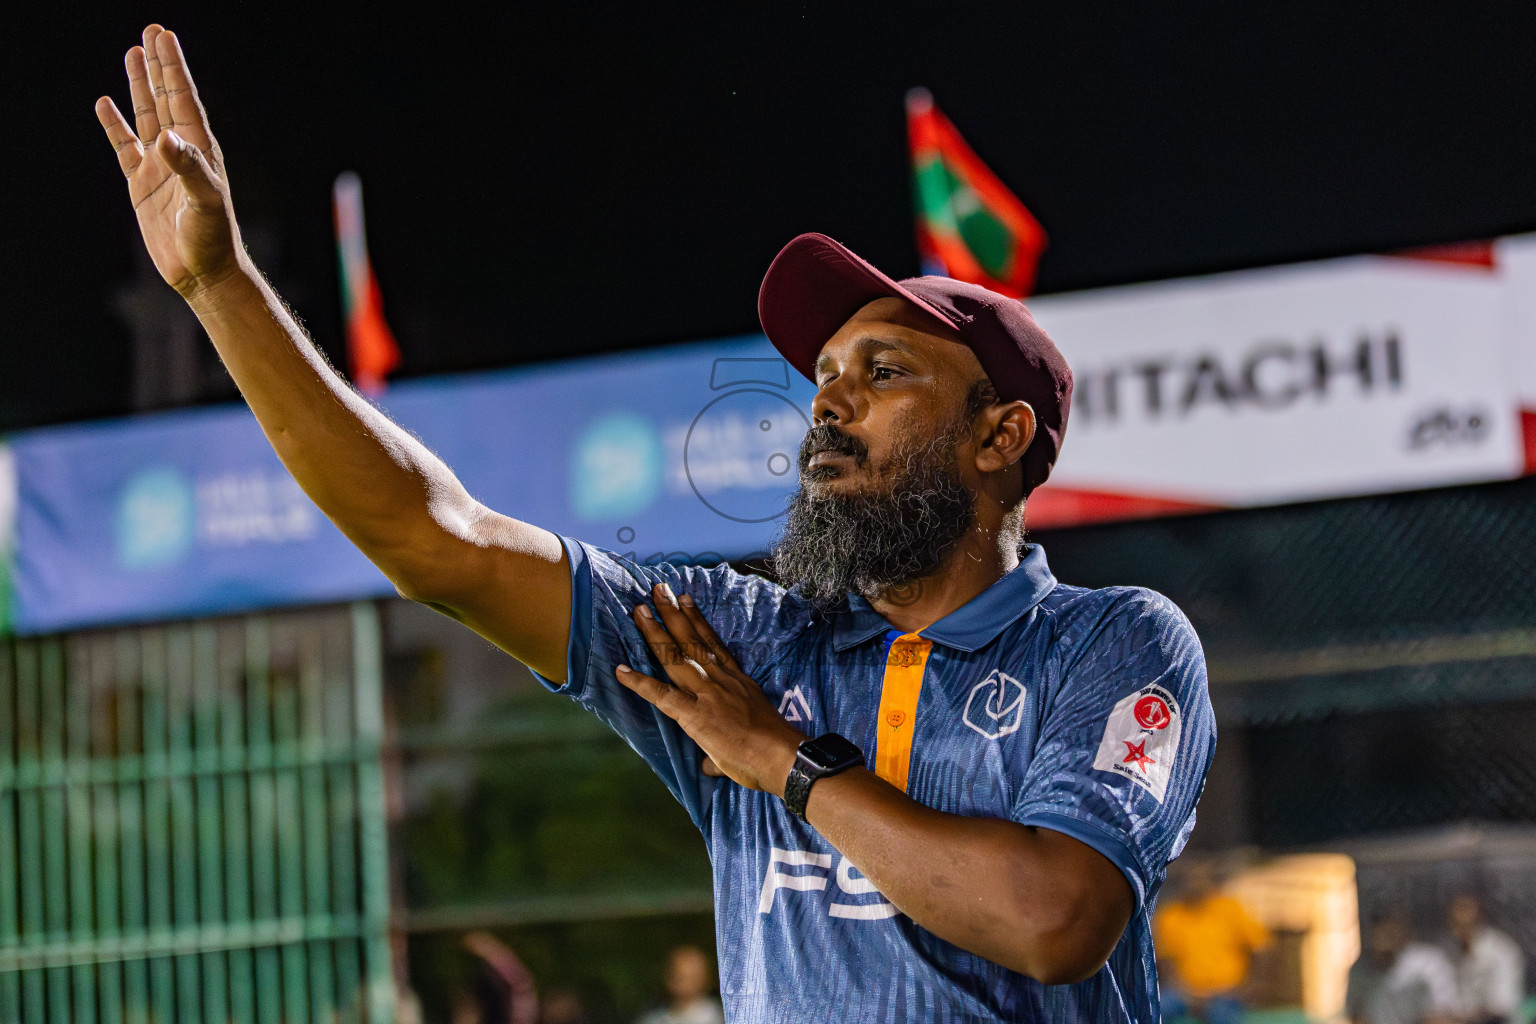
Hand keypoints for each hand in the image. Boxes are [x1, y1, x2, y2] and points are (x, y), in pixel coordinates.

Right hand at [95, 26, 243, 299]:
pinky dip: (115, 126)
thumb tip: (165, 138)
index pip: (184, 99)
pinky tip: (105, 105)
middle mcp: (180, 153)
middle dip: (159, 66)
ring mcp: (160, 168)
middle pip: (166, 98)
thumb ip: (188, 169)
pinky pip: (125, 147)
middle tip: (152, 31)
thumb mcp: (205, 202)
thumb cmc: (213, 239)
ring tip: (133, 54)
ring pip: (146, 116)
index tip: (164, 36)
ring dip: (138, 86)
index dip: (173, 67)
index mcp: (200, 151)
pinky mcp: (142, 186)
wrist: (203, 273)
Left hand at [617, 583, 804, 794]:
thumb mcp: (752, 733)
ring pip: (676, 657)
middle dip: (672, 613)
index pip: (714, 643)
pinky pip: (661, 695)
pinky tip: (621, 670)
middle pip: (692, 640)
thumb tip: (709, 764)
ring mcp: (707, 694)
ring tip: (640, 610)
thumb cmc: (772, 751)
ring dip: (655, 632)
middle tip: (657, 590)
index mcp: (737, 680)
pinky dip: (640, 682)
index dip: (697, 620)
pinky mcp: (695, 714)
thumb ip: (722, 747)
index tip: (685, 599)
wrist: (781, 758)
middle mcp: (721, 680)